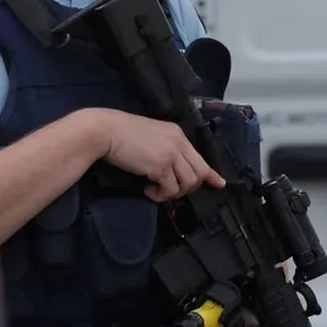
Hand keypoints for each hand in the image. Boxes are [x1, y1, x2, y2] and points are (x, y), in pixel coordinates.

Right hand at [84, 108, 224, 201]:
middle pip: (199, 172)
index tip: (219, 183)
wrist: (106, 131)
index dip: (210, 173)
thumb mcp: (152, 136)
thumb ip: (166, 149)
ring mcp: (171, 154)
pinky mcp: (161, 166)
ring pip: (187, 183)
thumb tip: (170, 169)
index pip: (200, 156)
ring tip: (156, 190)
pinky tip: (148, 190)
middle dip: (188, 187)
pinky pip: (171, 189)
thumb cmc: (122, 134)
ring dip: (173, 193)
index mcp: (177, 133)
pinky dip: (161, 195)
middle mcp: (179, 142)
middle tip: (169, 190)